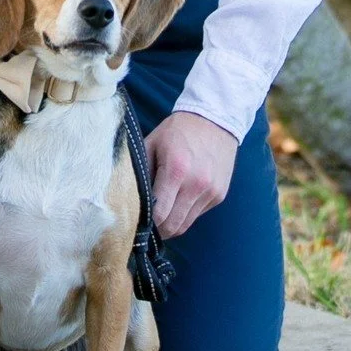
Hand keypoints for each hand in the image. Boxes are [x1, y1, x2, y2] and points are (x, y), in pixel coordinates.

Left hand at [144, 110, 237, 239]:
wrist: (214, 120)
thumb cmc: (177, 131)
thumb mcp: (152, 143)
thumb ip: (141, 171)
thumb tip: (130, 198)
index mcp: (175, 171)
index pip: (159, 214)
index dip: (147, 223)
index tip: (137, 222)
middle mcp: (196, 185)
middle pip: (174, 226)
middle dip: (159, 230)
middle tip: (147, 226)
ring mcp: (211, 192)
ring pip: (186, 224)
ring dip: (172, 225)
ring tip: (161, 216)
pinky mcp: (220, 195)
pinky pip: (197, 214)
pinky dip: (186, 213)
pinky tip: (179, 200)